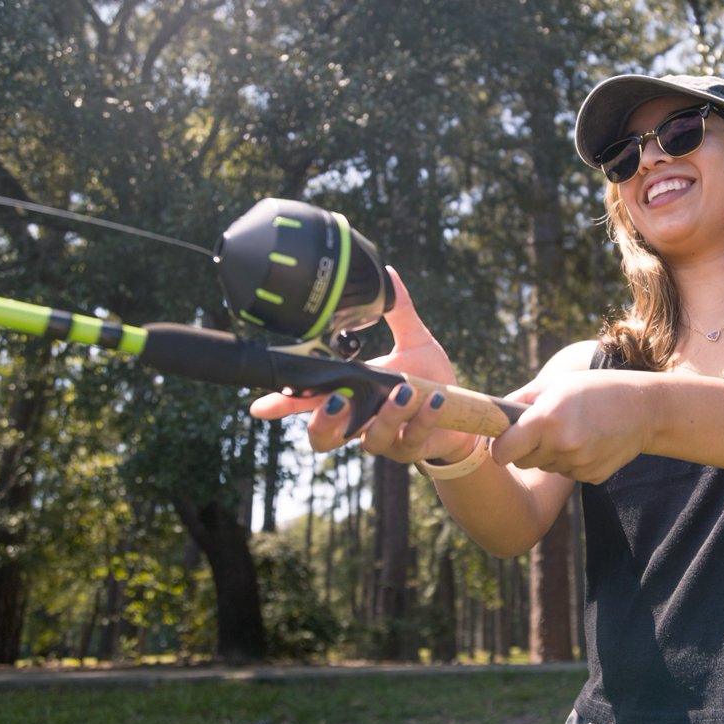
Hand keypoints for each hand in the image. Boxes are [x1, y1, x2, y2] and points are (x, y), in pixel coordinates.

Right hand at [250, 267, 475, 461]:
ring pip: (370, 441)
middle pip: (324, 438)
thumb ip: (400, 310)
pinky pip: (411, 440)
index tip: (260, 405)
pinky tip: (434, 399)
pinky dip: (422, 418)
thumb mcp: (415, 342)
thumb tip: (389, 274)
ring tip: (405, 391)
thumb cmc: (431, 380)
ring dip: (386, 416)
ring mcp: (386, 439)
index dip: (284, 405)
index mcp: (354, 396)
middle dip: (324, 423)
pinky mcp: (412, 449)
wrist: (463, 417)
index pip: (312, 401)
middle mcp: (363, 422)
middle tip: (337, 399)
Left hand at [491, 369, 651, 484]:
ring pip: (545, 466)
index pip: (501, 453)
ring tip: (573, 430)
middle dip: (525, 448)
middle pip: (521, 462)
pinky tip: (589, 442)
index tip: (503, 441)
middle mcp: (560, 445)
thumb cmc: (595, 389)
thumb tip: (493, 416)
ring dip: (551, 453)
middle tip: (544, 428)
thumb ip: (520, 400)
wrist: (645, 409)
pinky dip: (572, 461)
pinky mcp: (591, 477)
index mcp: (546, 419)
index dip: (499, 447)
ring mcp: (578, 464)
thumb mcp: (555, 384)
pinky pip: (567, 473)